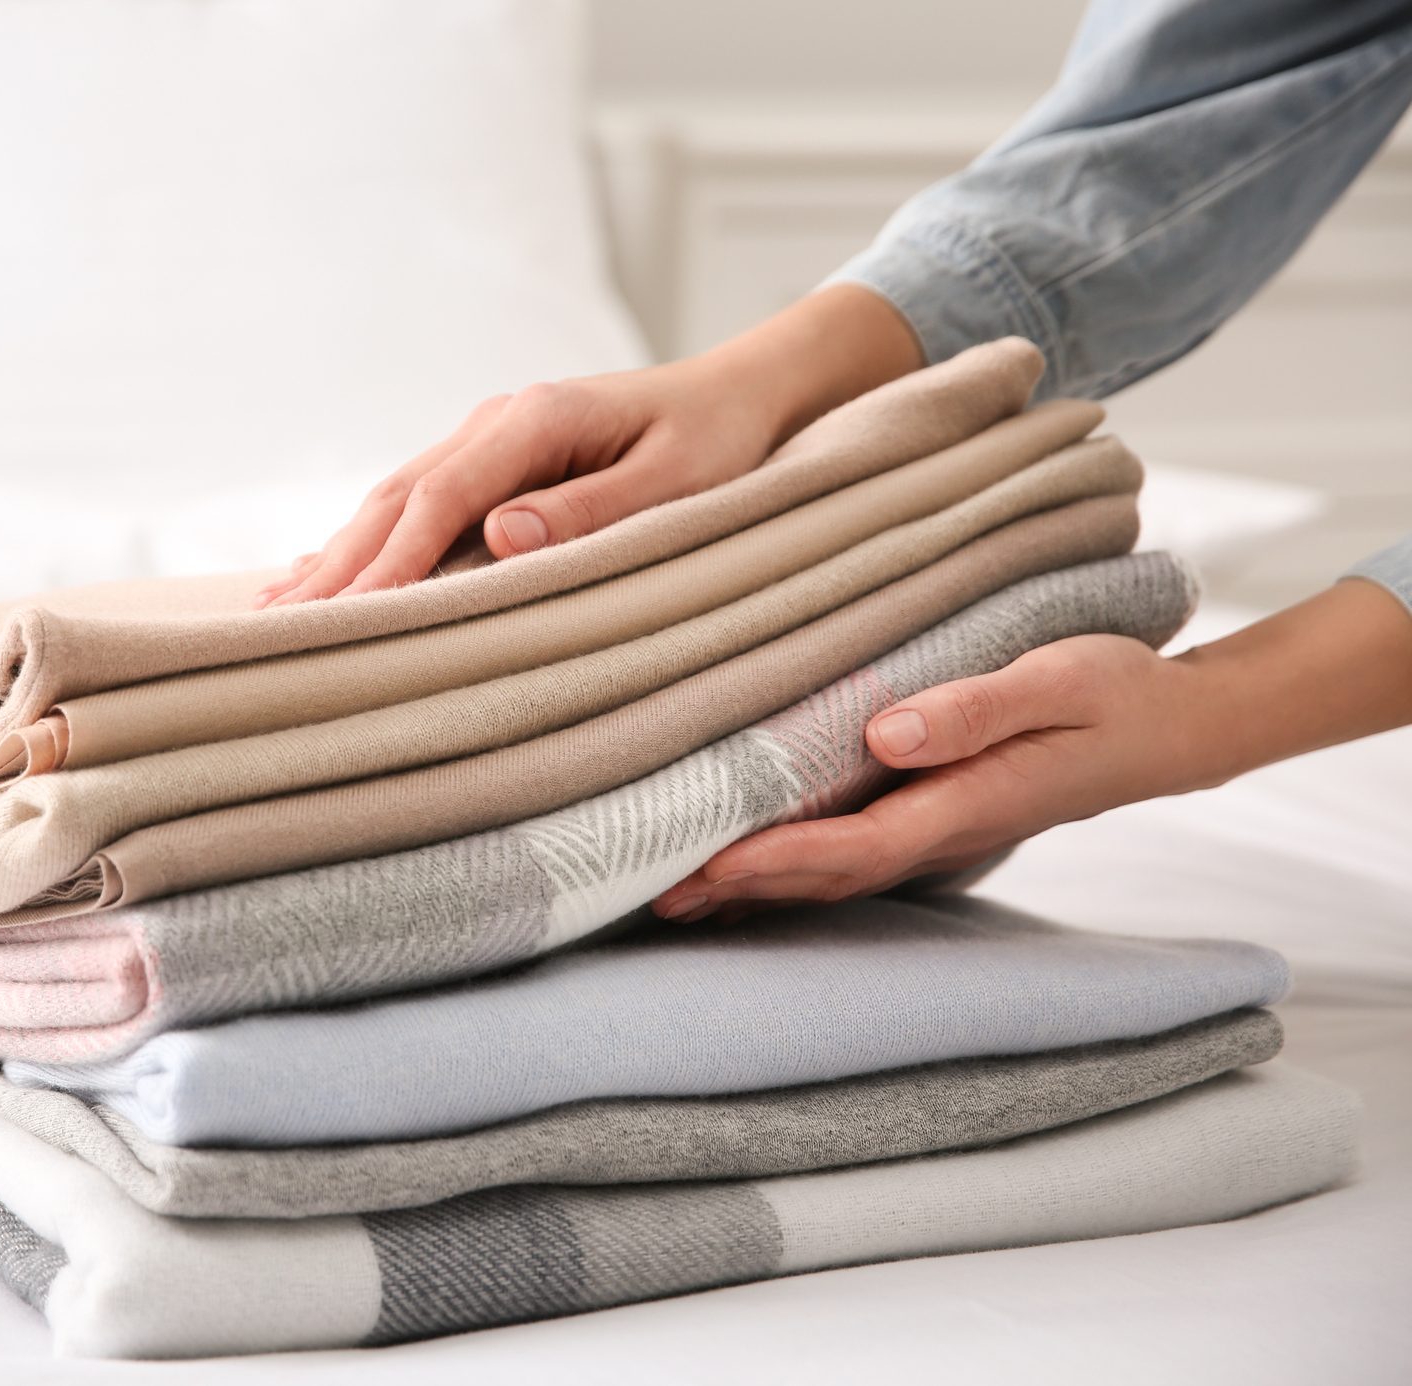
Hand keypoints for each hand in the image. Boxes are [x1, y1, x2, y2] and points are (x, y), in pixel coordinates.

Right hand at [254, 284, 923, 605]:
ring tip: (280, 611)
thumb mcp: (678, 481)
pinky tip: (327, 570)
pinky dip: (368, 541)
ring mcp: (491, 436)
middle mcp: (499, 420)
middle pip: (396, 497)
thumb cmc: (722, 441)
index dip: (387, 560)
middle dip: (338, 566)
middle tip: (278, 631)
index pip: (439, 497)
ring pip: (395, 499)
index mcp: (536, 419)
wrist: (746, 390)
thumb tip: (499, 535)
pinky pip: (417, 503)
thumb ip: (591, 510)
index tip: (344, 617)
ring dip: (340, 555)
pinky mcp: (496, 460)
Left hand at [651, 635, 1212, 921]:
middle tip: (648, 894)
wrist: (1169, 727)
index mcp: (966, 801)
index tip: (705, 866)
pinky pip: (849, 858)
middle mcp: (944, 832)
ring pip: (833, 877)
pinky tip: (741, 875)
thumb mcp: (1056, 679)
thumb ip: (974, 707)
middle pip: (827, 877)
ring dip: (757, 891)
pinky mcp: (934, 821)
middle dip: (742, 890)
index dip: (778, 861)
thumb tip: (887, 733)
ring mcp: (939, 834)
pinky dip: (789, 874)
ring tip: (669, 897)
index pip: (854, 846)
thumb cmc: (1113, 692)